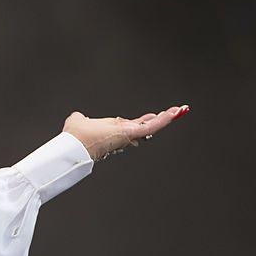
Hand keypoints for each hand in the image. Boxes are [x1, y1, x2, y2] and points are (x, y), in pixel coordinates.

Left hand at [63, 104, 189, 160]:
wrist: (75, 146)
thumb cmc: (75, 137)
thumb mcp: (78, 121)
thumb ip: (80, 118)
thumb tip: (79, 116)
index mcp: (112, 131)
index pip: (130, 126)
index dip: (140, 122)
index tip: (150, 117)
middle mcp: (122, 134)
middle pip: (145, 125)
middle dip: (159, 119)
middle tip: (173, 113)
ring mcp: (128, 134)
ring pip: (151, 126)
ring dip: (166, 117)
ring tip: (180, 110)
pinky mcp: (132, 133)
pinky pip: (152, 126)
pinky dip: (165, 119)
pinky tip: (176, 112)